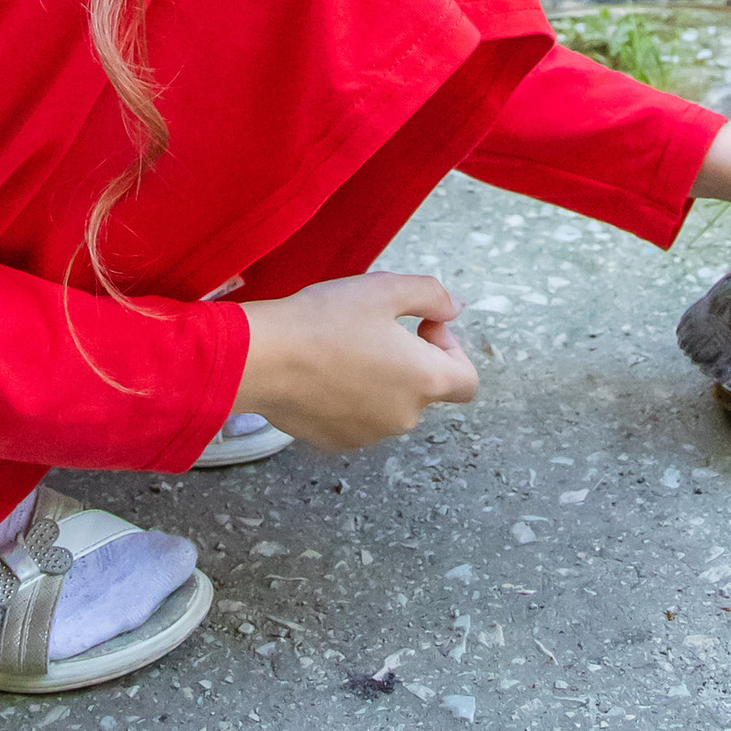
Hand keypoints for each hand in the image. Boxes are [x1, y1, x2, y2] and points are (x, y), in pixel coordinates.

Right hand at [231, 269, 477, 451]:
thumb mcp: (385, 288)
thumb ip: (432, 295)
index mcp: (424, 381)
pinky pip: (357, 418)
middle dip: (409, 359)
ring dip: (380, 379)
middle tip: (374, 328)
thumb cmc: (325, 320)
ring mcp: (369, 435)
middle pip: (425, 390)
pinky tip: (322, 371)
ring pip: (390, 404)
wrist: (263, 359)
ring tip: (342, 348)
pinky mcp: (336, 441)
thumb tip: (454, 309)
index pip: (467, 381)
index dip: (451, 349)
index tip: (419, 326)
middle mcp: (404, 417)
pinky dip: (350, 398)